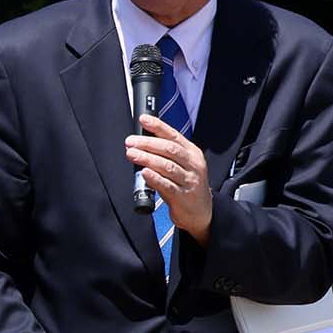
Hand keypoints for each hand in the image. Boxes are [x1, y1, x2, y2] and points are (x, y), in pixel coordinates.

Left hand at [126, 114, 211, 241]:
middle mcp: (193, 165)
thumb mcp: (183, 165)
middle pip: (169, 149)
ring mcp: (189, 181)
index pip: (173, 135)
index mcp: (192, 153)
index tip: (143, 120)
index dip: (157, 126)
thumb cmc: (187, 186)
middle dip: (147, 143)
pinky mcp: (183, 196)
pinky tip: (144, 173)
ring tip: (132, 154)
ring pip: (167, 166)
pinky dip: (155, 178)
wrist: (202, 212)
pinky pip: (167, 185)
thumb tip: (142, 142)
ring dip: (147, 158)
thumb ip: (167, 154)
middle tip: (131, 142)